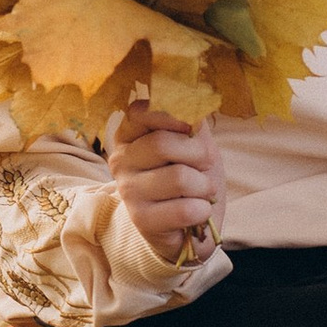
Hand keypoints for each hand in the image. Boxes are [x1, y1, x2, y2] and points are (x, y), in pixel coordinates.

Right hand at [106, 99, 225, 266]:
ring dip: (204, 186)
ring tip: (202, 192)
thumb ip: (192, 121)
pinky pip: (184, 209)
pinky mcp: (141, 220)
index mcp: (130, 135)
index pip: (141, 112)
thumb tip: (194, 100)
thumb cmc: (191, 177)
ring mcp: (128, 191)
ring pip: (178, 178)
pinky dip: (202, 210)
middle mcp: (121, 160)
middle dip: (198, 154)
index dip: (173, 116)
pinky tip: (198, 212)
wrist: (188, 226)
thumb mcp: (196, 143)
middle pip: (162, 144)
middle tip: (205, 166)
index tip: (189, 129)